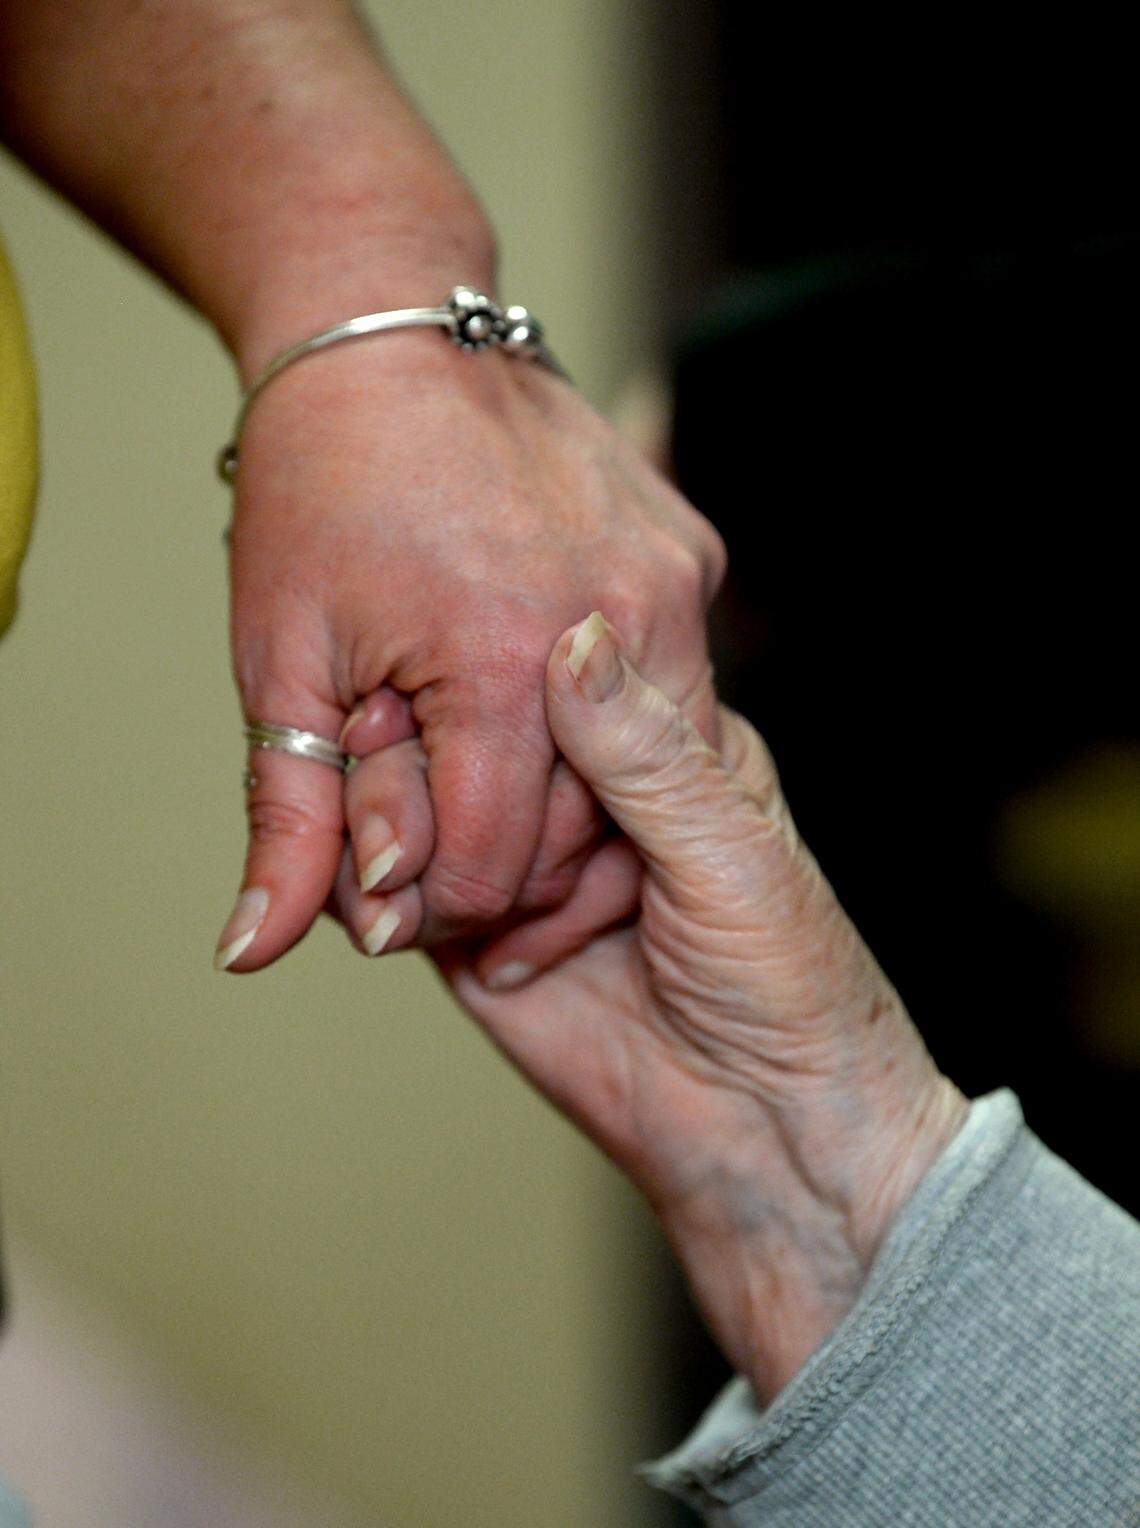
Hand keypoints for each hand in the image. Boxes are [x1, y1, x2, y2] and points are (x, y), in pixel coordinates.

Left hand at [213, 337, 723, 970]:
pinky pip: (667, 699)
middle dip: (490, 853)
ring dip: (554, 801)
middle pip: (575, 840)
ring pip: (638, 781)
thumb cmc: (324, 489)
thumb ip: (288, 823)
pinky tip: (530, 696)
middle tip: (420, 801)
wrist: (390, 338)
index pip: (492, 871)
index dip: (428, 895)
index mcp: (500, 658)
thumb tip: (257, 952)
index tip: (384, 866)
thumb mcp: (280, 665)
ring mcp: (670, 586)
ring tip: (472, 751)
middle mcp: (614, 623)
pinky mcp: (692, 561)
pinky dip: (601, 730)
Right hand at [422, 614, 966, 1402]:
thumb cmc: (789, 983)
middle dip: (429, 768)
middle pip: (467, 737)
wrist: (766, 1136)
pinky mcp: (476, 938)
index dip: (485, 684)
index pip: (545, 679)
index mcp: (658, 748)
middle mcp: (581, 797)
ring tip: (414, 871)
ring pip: (423, 811)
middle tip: (413, 806)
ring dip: (406, 838)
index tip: (429, 690)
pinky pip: (406, 896)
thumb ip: (643, 754)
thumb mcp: (727, 850)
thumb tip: (578, 637)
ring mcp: (523, 865)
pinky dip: (387, 900)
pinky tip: (393, 909)